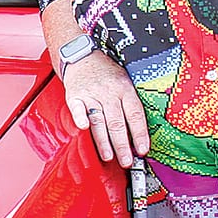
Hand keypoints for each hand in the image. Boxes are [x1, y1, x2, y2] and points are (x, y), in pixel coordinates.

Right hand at [62, 51, 148, 168]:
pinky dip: (80, 118)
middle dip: (122, 145)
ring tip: (108, 156)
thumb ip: (130, 104)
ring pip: (99, 120)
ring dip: (103, 141)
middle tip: (126, 161)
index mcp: (124, 89)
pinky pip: (77, 109)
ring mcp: (91, 93)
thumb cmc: (106, 72)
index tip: (143, 150)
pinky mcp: (75, 96)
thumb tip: (139, 133)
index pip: (135, 114)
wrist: (82, 56)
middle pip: (117, 122)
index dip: (140, 134)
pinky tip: (84, 129)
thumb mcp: (125, 81)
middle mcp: (108, 91)